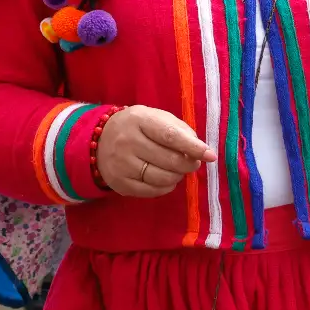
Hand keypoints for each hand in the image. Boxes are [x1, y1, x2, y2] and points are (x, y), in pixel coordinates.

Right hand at [94, 106, 214, 198]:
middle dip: (189, 164)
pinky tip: (167, 179)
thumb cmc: (137, 127)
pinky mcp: (120, 184)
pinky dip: (166, 187)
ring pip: (162, 178)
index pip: (170, 136)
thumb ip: (179, 130)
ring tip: (178, 170)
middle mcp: (128, 142)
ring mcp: (122, 165)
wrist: (99, 140)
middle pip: (169, 160)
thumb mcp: (155, 117)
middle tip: (194, 163)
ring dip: (178, 176)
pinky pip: (152, 191)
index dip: (193, 147)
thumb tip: (200, 150)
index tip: (210, 155)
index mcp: (140, 120)